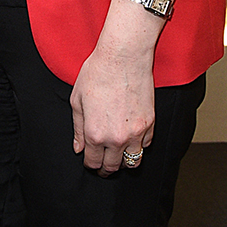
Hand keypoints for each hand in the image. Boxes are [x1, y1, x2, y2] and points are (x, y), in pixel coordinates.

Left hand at [69, 41, 154, 176]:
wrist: (123, 58)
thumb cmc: (97, 74)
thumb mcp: (77, 100)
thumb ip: (77, 128)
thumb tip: (79, 148)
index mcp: (95, 134)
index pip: (93, 162)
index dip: (90, 165)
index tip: (90, 163)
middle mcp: (116, 138)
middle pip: (113, 167)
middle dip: (106, 168)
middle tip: (103, 164)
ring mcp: (136, 132)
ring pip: (133, 162)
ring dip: (125, 162)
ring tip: (118, 156)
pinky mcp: (150, 124)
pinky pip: (145, 145)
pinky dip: (138, 146)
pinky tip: (131, 138)